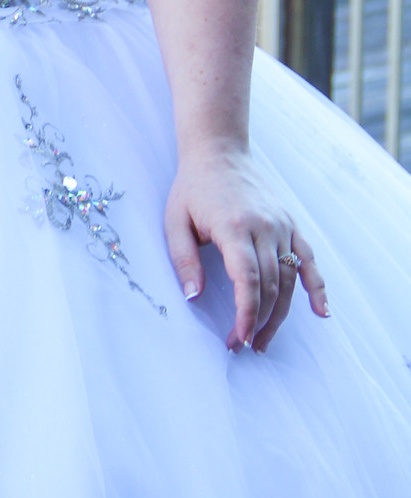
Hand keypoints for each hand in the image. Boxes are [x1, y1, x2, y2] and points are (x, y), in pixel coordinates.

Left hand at [165, 142, 328, 350]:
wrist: (218, 152)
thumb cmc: (192, 188)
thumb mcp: (175, 221)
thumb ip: (183, 260)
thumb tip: (193, 297)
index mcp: (235, 227)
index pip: (249, 279)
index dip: (247, 314)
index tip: (238, 339)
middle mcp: (264, 227)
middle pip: (272, 284)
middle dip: (258, 321)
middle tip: (244, 345)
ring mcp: (281, 225)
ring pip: (291, 278)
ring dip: (280, 313)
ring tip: (264, 339)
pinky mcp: (290, 224)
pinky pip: (309, 259)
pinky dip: (318, 286)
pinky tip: (322, 312)